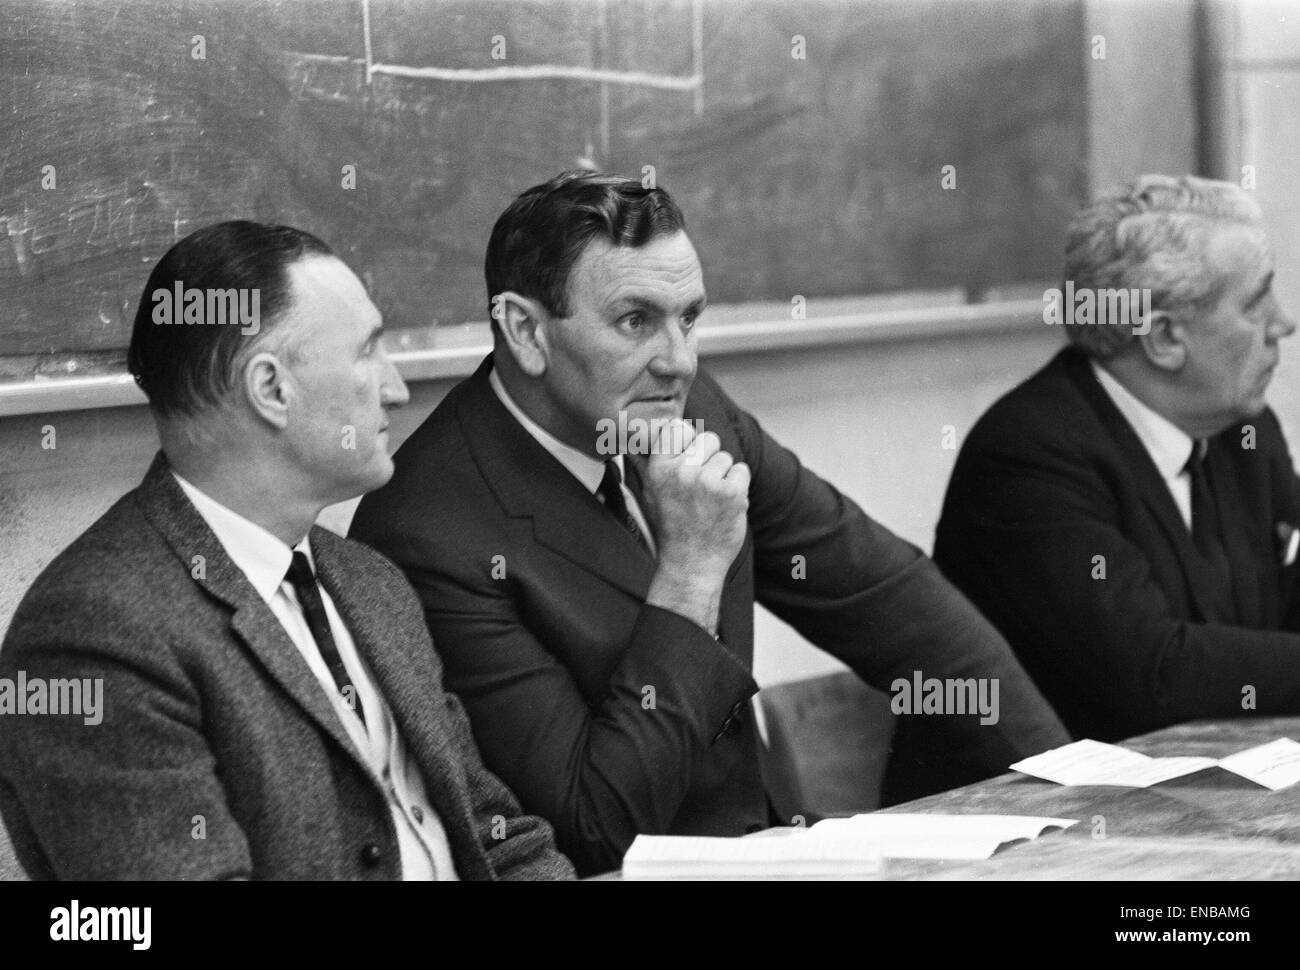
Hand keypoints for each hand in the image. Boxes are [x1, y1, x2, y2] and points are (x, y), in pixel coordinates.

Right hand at [640, 420, 749, 633]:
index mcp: (658, 468)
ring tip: (710, 501)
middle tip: (700, 488)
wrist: (691, 564)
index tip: (687, 460)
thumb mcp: (648, 493)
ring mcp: (707, 482)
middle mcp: (681, 472)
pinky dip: (738, 487)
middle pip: (709, 439)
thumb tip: (631, 433)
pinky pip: (741, 470)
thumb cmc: (670, 526)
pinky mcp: (731, 493)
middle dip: (709, 459)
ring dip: (723, 476)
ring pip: (726, 457)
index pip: (679, 427)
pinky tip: (724, 506)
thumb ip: (643, 461)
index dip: (688, 441)